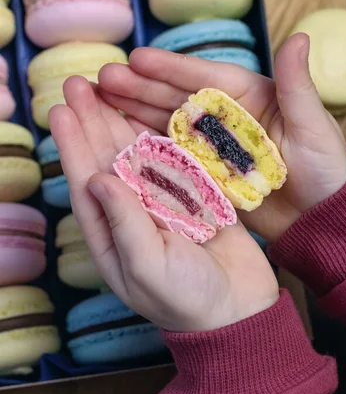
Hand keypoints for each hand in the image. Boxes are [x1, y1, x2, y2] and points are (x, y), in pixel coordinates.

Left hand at [49, 78, 278, 331]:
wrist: (237, 310)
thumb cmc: (186, 299)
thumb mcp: (147, 268)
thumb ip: (123, 223)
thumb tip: (96, 178)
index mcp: (112, 233)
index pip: (86, 181)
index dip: (72, 145)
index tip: (61, 110)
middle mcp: (132, 212)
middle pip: (107, 159)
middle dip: (92, 121)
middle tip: (79, 83)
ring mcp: (163, 202)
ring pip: (137, 153)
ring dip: (121, 120)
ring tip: (108, 86)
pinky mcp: (192, 196)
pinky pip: (172, 158)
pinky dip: (161, 134)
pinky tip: (149, 110)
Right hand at [98, 34, 345, 241]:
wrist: (322, 214)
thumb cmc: (326, 166)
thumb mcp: (313, 124)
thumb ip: (297, 85)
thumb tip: (299, 37)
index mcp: (248, 95)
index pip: (203, 76)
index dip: (169, 68)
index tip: (136, 59)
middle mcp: (224, 116)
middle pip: (176, 97)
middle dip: (140, 87)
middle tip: (103, 79)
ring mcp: (212, 145)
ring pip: (167, 123)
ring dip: (135, 112)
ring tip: (100, 103)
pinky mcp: (206, 171)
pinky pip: (172, 156)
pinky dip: (147, 146)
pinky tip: (120, 138)